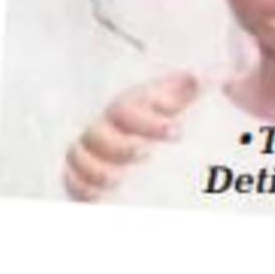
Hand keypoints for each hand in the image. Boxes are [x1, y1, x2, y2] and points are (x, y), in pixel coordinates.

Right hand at [63, 72, 198, 201]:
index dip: (149, 124)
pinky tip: (100, 198)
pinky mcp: (86, 170)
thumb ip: (202, 82)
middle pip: (97, 133)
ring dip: (96, 170)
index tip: (179, 133)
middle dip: (119, 147)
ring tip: (121, 180)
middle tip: (148, 155)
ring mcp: (92, 146)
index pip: (127, 109)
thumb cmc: (177, 107)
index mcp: (130, 102)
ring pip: (78, 155)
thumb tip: (204, 75)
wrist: (163, 126)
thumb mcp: (189, 93)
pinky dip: (79, 189)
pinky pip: (70, 179)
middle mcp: (106, 122)